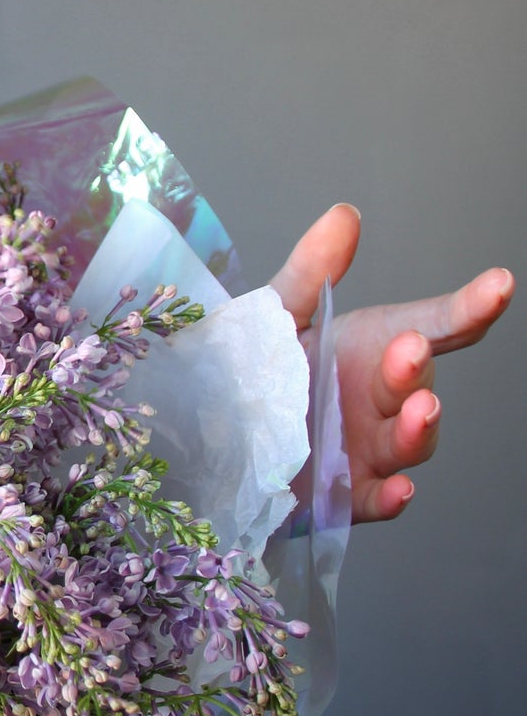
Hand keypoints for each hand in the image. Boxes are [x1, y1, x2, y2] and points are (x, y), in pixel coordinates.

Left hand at [268, 203, 513, 523]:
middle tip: (408, 349)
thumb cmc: (261, 371)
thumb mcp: (278, 317)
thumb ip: (312, 273)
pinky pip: (378, 500)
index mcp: (374, 347)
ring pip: (411, 441)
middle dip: (416, 367)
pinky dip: (394, 497)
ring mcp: (371, 447)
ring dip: (421, 426)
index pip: (437, 325)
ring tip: (421, 408)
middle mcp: (383, 398)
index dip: (472, 306)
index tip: (498, 284)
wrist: (217, 436)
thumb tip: (344, 215)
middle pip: (417, 382)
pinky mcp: (348, 493)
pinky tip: (402, 490)